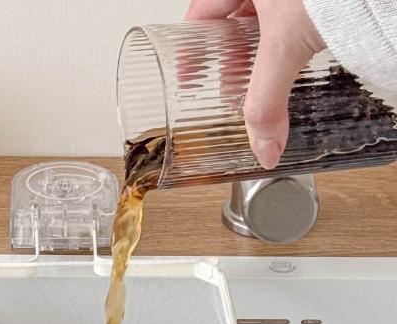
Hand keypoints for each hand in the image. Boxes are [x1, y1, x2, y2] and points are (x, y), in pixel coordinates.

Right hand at [186, 0, 325, 168]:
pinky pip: (290, 14)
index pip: (199, 16)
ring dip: (261, 51)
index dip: (191, 51)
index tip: (189, 78)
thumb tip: (263, 149)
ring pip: (261, 18)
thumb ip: (267, 101)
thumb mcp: (284, 46)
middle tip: (230, 88)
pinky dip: (288, 38)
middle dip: (230, 58)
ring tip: (263, 80)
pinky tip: (295, 55)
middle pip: (230, 20)